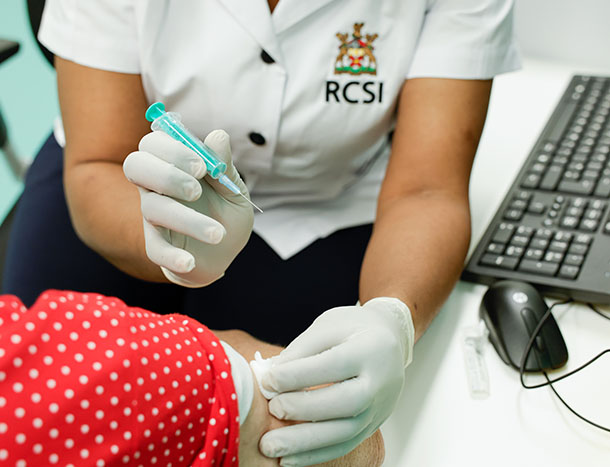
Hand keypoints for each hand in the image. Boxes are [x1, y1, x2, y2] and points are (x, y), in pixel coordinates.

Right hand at [123, 129, 252, 286]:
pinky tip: (189, 261)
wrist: (226, 252)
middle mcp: (156, 186)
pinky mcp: (157, 245)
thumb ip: (224, 165)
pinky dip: (171, 256)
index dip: (172, 149)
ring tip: (218, 233)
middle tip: (197, 191)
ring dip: (187, 220)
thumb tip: (218, 135)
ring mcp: (154, 216)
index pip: (153, 143)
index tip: (201, 166)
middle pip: (136, 166)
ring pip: (153, 209)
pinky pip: (154, 249)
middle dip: (165, 174)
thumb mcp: (233, 189)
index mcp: (173, 164)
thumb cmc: (226, 212)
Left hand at [258, 297, 414, 466]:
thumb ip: (301, 350)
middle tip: (273, 410)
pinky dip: (315, 455)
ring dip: (304, 443)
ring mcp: (380, 408)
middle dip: (303, 409)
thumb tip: (269, 377)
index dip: (298, 375)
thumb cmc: (353, 329)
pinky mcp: (372, 426)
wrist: (389, 340)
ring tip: (269, 446)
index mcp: (371, 348)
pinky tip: (288, 460)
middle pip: (345, 403)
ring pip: (344, 432)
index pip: (334, 365)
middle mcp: (381, 381)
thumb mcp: (328, 326)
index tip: (268, 381)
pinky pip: (344, 446)